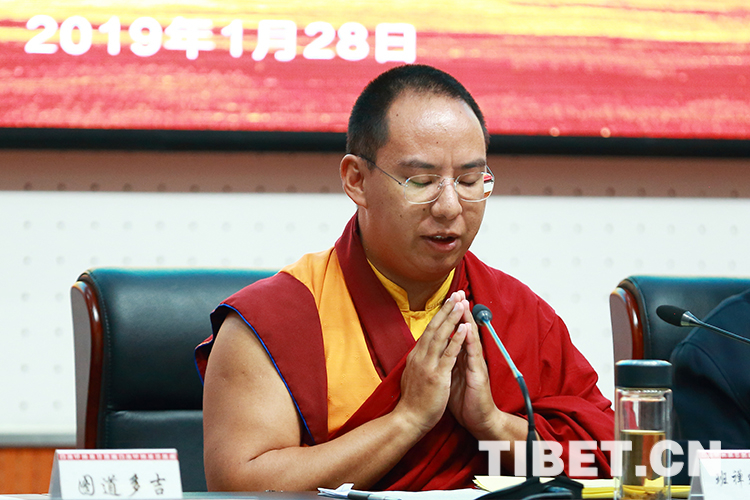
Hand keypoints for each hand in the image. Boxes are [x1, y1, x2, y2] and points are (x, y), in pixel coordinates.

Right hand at [393, 292, 468, 434]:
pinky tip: (463, 328)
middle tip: (457, 293)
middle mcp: (420, 356)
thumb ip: (418, 361)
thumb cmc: (413, 401)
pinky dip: (456, 339)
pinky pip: (448, 354)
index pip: (429, 330)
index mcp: (416, 356)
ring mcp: (428, 365)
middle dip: (447, 309)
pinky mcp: (437, 375)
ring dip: (452, 318)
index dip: (440, 314)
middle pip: (434, 327)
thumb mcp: (413, 375)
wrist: (408, 420)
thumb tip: (421, 350)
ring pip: (441, 336)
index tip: (449, 301)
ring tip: (461, 303)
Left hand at [448, 297, 502, 439]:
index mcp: (461, 358)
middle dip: (460, 312)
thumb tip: (436, 352)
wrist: (478, 421)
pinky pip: (473, 354)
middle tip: (457, 293)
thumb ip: (446, 363)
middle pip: (465, 330)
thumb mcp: (451, 377)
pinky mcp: (478, 374)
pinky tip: (467, 328)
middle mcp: (470, 358)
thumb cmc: (464, 401)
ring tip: (463, 303)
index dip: (451, 318)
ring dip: (467, 320)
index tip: (447, 301)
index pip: (456, 334)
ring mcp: (476, 365)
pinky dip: (470, 340)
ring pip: (471, 337)